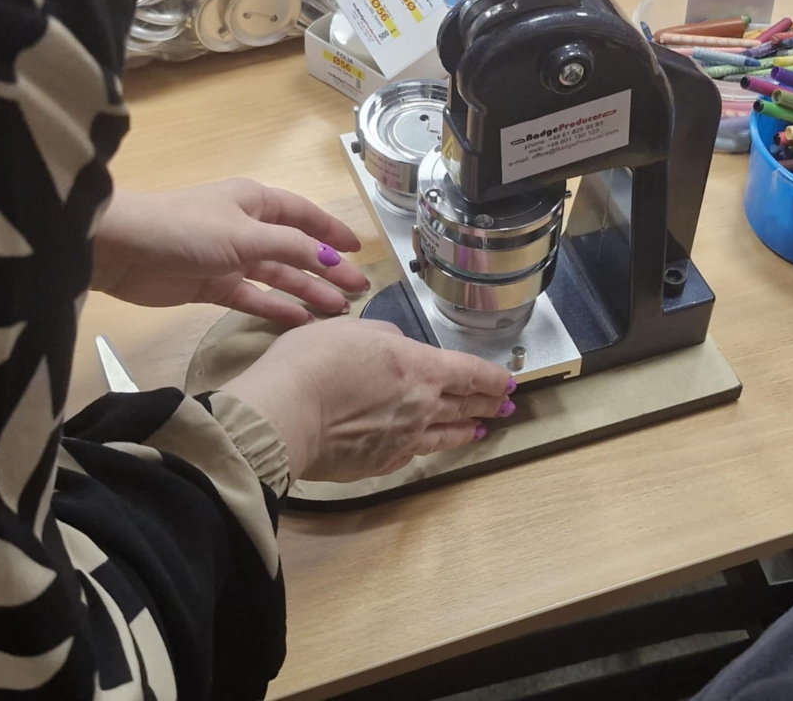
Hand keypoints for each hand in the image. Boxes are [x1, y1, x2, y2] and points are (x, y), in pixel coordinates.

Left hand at [93, 179, 368, 324]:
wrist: (121, 249)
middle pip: (296, 250)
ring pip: (278, 276)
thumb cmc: (186, 229)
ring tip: (337, 311)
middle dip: (327, 269)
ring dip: (306, 291)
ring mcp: (230, 258)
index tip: (359, 250)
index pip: (304, 216)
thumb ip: (291, 248)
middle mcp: (246, 228)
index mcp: (254, 202)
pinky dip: (276, 308)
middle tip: (358, 289)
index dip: (332, 232)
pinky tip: (300, 321)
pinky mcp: (213, 286)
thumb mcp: (246, 234)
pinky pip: (254, 298)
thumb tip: (330, 259)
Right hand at [221, 318, 517, 481]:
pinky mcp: (380, 463)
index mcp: (419, 368)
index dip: (493, 377)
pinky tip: (428, 446)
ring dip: (467, 430)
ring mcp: (403, 439)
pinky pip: (413, 453)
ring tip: (480, 430)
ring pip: (446, 435)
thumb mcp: (352, 329)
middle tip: (505, 405)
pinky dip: (428, 447)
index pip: (470, 373)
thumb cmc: (314, 364)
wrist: (284, 415)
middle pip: (465, 405)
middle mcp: (421, 407)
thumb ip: (385, 336)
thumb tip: (396, 347)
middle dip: (488, 404)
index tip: (508, 381)